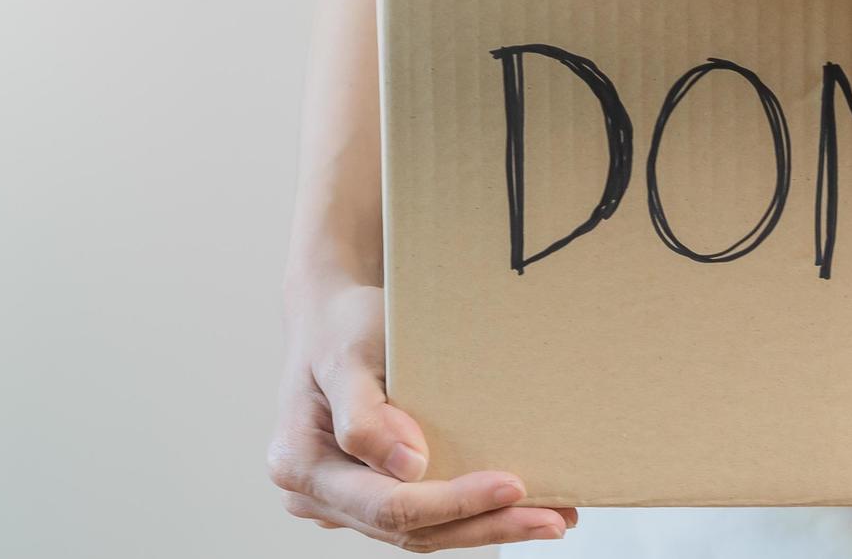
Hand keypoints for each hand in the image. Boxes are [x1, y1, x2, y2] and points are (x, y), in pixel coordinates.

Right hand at [268, 284, 575, 550]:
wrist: (331, 317)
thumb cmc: (340, 328)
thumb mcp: (348, 355)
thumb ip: (365, 415)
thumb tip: (410, 468)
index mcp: (300, 464)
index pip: (386, 502)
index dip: (452, 501)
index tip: (512, 485)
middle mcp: (315, 495)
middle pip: (407, 529)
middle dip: (484, 525)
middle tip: (551, 519)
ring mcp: (342, 502)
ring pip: (419, 533)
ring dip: (485, 527)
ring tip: (549, 519)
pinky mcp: (369, 496)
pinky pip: (421, 518)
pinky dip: (469, 516)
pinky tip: (516, 508)